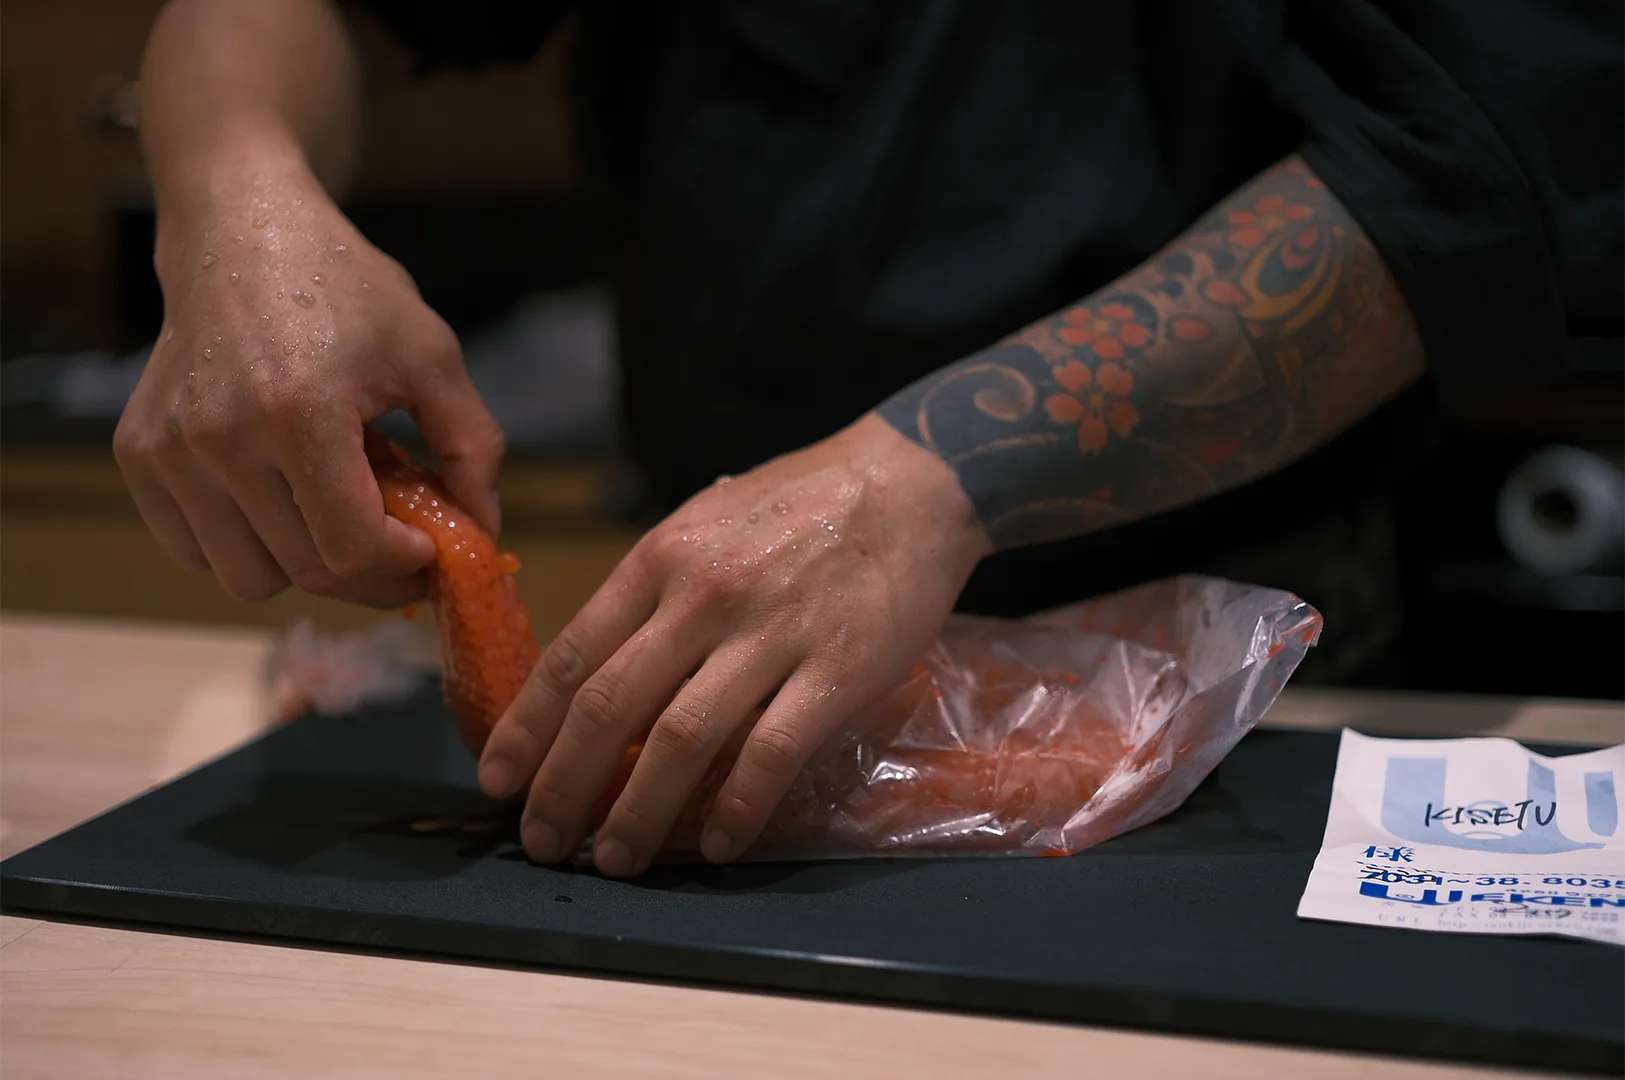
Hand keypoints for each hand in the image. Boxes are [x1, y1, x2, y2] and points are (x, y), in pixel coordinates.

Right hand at [114, 148, 504, 606]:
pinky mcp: (139, 455)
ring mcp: (169, 451)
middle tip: (400, 541)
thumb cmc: (344, 289)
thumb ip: (473, 448)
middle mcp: (219, 438)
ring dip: (304, 562)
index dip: (402, 564)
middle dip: (368, 572)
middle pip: (304, 571)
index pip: (350, 547)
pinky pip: (196, 552)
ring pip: (248, 576)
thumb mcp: (432, 355)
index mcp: (298, 411)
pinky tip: (281, 497)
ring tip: (335, 504)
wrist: (241, 232)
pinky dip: (246, 546)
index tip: (428, 546)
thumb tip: (483, 533)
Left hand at [476, 413, 991, 875]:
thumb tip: (601, 663)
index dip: (527, 726)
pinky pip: (772, 753)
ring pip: (682, 740)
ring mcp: (771, 634)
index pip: (574, 654)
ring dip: (638, 811)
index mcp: (661, 558)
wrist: (912, 482)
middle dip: (564, 784)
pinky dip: (737, 807)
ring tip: (614, 859)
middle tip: (542, 841)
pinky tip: (717, 844)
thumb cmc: (803, 501)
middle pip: (611, 706)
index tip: (498, 779)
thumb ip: (654, 586)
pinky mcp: (836, 671)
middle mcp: (703, 596)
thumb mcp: (707, 520)